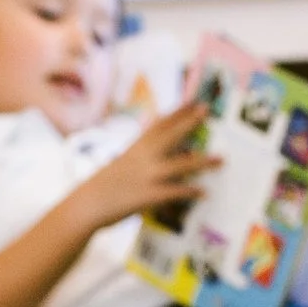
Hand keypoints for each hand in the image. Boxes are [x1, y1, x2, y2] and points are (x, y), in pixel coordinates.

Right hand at [83, 97, 210, 228]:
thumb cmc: (103, 186)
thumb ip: (141, 157)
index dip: (177, 112)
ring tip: (221, 159)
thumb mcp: (123, 164)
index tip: (193, 101)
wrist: (86, 205)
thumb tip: (159, 154)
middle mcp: (143, 157)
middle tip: (207, 109)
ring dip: (202, 162)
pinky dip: (190, 192)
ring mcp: (147, 176)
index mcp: (136, 148)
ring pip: (180, 165)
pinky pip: (174, 192)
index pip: (160, 124)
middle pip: (171, 136)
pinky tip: (204, 192)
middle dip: (190, 122)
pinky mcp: (148, 196)